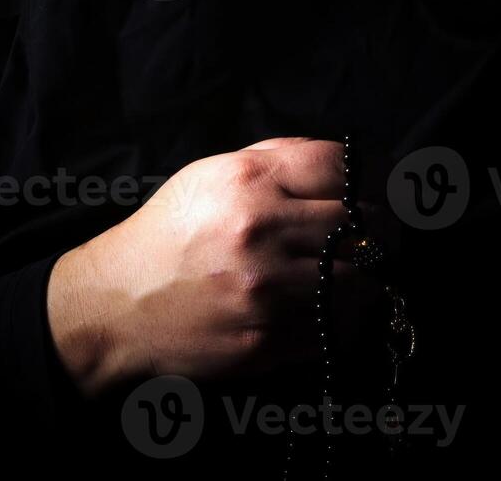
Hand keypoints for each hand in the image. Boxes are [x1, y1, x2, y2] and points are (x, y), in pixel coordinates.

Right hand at [46, 137, 388, 396]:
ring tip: (354, 274)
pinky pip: (336, 329)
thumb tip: (347, 164)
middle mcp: (260, 231)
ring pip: (361, 281)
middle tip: (379, 236)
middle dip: (379, 229)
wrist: (118, 304)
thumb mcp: (210, 177)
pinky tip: (325, 308)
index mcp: (247, 181)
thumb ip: (276, 161)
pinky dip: (341, 318)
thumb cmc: (170, 236)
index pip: (343, 168)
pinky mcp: (267, 340)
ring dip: (366, 278)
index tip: (382, 189)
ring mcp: (266, 290)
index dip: (374, 177)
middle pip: (363, 225)